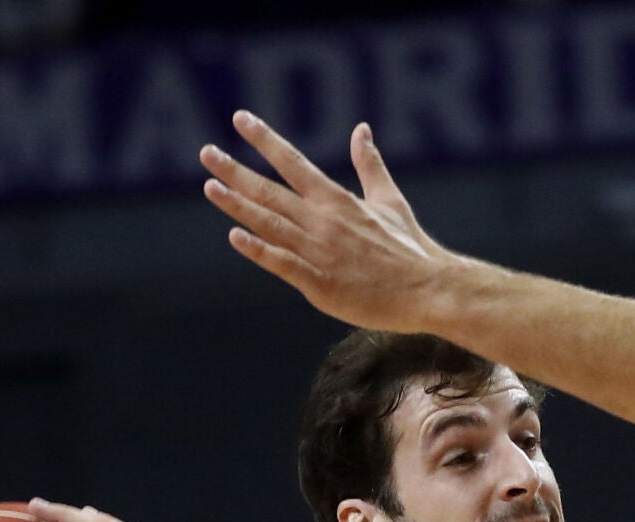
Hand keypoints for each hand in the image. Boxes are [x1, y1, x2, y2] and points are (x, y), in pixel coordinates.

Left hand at [199, 111, 461, 332]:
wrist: (428, 290)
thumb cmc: (410, 248)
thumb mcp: (390, 199)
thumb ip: (369, 165)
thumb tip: (361, 129)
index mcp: (338, 201)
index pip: (293, 162)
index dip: (264, 140)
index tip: (240, 119)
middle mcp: (324, 222)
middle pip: (270, 191)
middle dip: (236, 171)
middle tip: (206, 152)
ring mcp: (319, 252)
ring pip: (269, 223)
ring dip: (237, 205)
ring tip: (210, 185)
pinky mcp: (320, 283)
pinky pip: (282, 264)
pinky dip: (258, 250)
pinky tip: (235, 236)